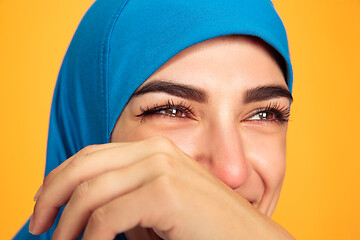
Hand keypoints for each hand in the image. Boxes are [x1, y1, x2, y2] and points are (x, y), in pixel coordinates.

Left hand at [29, 136, 293, 239]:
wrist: (246, 239)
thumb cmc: (201, 227)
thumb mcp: (155, 207)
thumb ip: (125, 198)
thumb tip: (84, 211)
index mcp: (153, 148)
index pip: (92, 155)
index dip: (60, 178)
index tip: (46, 205)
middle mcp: (156, 150)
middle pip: (84, 166)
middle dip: (51, 194)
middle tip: (39, 223)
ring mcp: (161, 168)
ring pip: (89, 192)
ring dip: (67, 223)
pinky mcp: (165, 192)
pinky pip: (107, 216)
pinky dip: (91, 238)